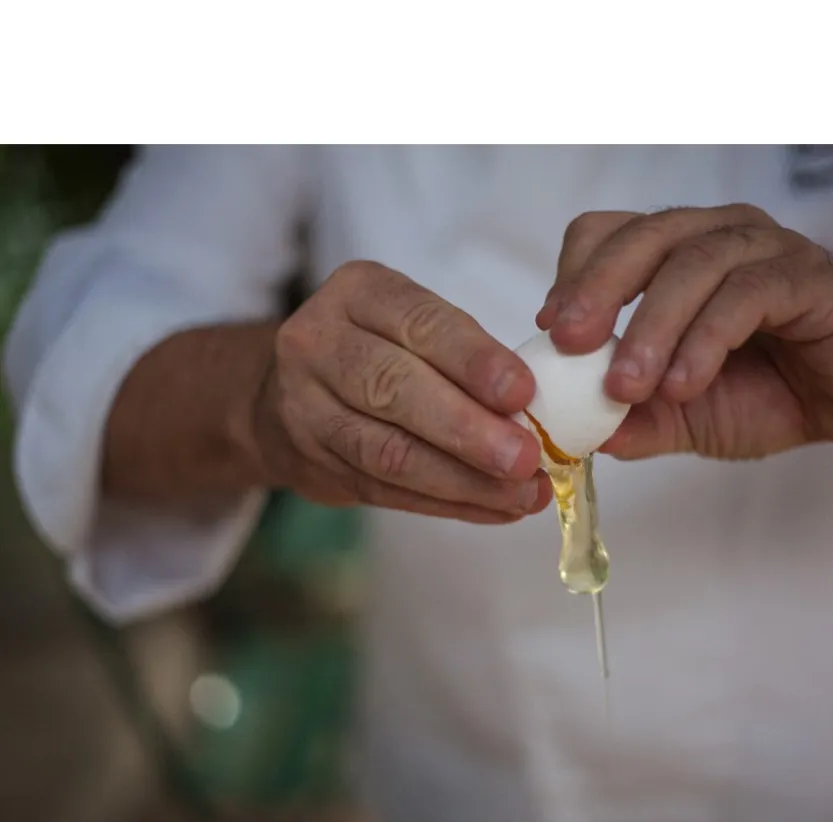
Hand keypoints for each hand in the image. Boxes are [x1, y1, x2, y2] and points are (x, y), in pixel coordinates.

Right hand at [253, 260, 550, 522]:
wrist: (286, 395)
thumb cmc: (377, 351)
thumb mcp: (412, 326)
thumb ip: (466, 359)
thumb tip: (537, 414)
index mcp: (357, 293)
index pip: (420, 324)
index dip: (473, 361)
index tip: (523, 394)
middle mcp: (319, 344)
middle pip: (394, 389)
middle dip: (468, 429)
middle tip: (524, 459)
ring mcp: (306, 408)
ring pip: (389, 451)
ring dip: (464, 480)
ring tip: (521, 495)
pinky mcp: (314, 463)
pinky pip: (388, 491)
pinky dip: (449, 504)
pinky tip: (495, 510)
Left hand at [536, 206, 832, 459]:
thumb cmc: (768, 391)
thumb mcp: (685, 415)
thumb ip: (634, 420)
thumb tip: (577, 436)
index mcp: (676, 256)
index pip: (608, 234)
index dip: (574, 275)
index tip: (551, 334)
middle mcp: (716, 238)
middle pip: (644, 236)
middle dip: (597, 290)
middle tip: (568, 344)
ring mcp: (764, 250)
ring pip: (694, 262)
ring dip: (651, 326)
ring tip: (626, 387)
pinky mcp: (807, 278)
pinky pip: (748, 293)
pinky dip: (706, 338)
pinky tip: (685, 384)